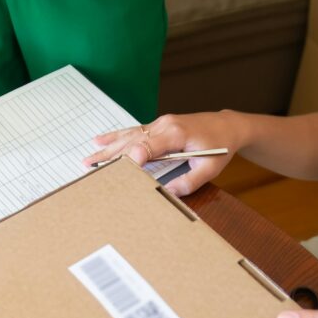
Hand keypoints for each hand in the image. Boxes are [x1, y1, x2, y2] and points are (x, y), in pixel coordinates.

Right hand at [84, 112, 236, 195]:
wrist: (227, 126)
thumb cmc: (220, 147)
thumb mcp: (210, 168)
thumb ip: (189, 182)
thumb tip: (169, 194)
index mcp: (177, 134)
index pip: (148, 145)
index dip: (133, 156)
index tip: (120, 168)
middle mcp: (165, 125)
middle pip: (133, 140)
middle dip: (111, 154)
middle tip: (90, 165)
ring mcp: (161, 123)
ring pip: (130, 135)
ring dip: (109, 146)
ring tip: (90, 156)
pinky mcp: (159, 125)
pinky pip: (135, 131)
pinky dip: (117, 136)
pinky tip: (101, 139)